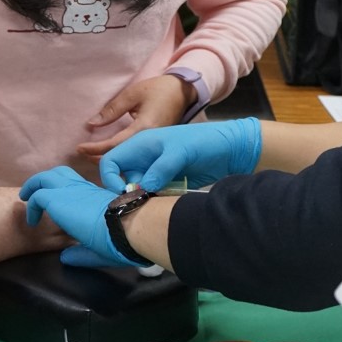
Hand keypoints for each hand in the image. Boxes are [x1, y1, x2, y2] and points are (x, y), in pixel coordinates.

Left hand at [18, 166, 132, 266]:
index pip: (77, 187)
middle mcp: (83, 189)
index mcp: (96, 197)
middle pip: (61, 173)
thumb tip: (65, 257)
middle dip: (48, 180)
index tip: (61, 205)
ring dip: (35, 186)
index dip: (66, 192)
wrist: (127, 225)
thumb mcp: (100, 246)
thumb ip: (82, 252)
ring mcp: (70, 191)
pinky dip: (31, 207)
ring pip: (46, 178)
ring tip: (26, 198)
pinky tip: (31, 221)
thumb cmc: (123, 236)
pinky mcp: (58, 199)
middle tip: (37, 193)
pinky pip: (37, 196)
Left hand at [77, 74, 192, 157]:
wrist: (182, 92)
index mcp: (144, 127)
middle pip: (122, 157)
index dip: (96, 148)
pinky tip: (111, 155)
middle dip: (100, 158)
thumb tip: (91, 124)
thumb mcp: (132, 94)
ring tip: (91, 156)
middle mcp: (151, 141)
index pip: (115, 143)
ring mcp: (156, 146)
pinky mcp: (157, 146)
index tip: (79, 148)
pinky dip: (123, 157)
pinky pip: (137, 156)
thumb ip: (112, 110)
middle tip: (82, 155)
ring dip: (111, 159)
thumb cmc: (158, 89)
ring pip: (130, 160)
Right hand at [98, 117, 262, 193]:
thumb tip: (144, 188)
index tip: (124, 192)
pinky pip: (155, 194)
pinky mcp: (168, 182)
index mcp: (141, 144)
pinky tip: (171, 198)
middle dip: (131, 192)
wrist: (230, 149)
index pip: (111, 161)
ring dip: (146, 198)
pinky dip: (158, 200)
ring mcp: (156, 171)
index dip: (110, 177)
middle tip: (148, 199)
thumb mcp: (181, 151)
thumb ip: (161, 168)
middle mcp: (145, 158)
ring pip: (140, 189)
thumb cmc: (204, 141)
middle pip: (124, 179)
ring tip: (163, 198)